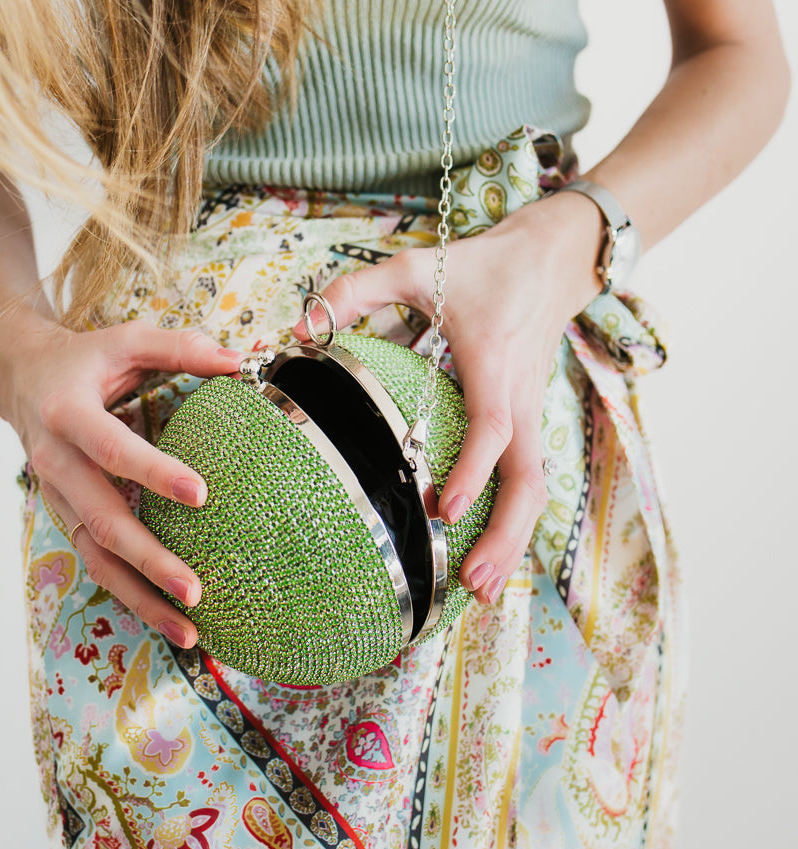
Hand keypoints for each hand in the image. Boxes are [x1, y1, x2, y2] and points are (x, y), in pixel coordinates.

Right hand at [0, 315, 243, 646]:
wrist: (20, 378)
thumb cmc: (82, 359)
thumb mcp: (126, 340)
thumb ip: (180, 348)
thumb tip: (238, 360)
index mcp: (68, 415)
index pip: (112, 450)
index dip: (154, 472)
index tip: (201, 494)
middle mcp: (56, 464)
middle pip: (102, 521)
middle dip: (149, 560)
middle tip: (196, 589)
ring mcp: (58, 498)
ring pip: (95, 557)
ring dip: (139, 597)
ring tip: (188, 628)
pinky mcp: (67, 516)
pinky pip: (96, 561)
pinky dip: (129, 594)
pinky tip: (167, 617)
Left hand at [295, 192, 602, 604]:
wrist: (548, 260)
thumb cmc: (481, 267)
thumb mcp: (414, 265)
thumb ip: (356, 291)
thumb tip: (300, 328)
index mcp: (492, 362)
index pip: (493, 424)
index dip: (474, 468)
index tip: (445, 507)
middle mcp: (521, 396)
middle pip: (529, 477)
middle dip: (506, 534)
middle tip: (469, 582)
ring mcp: (532, 411)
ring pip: (535, 486)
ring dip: (513, 539)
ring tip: (479, 589)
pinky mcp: (531, 419)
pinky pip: (526, 476)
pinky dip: (512, 519)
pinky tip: (487, 552)